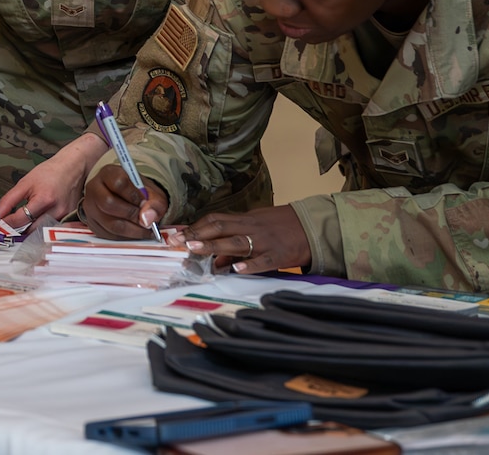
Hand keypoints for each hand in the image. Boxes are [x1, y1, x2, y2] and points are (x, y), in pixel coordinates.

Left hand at [0, 134, 105, 226]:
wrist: (72, 167)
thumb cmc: (50, 172)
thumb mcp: (26, 182)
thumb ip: (10, 199)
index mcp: (44, 199)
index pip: (21, 219)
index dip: (7, 222)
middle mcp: (56, 211)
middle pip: (31, 230)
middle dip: (18, 229)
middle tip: (9, 224)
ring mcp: (64, 216)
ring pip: (41, 231)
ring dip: (30, 228)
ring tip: (23, 220)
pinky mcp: (68, 219)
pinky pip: (50, 228)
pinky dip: (41, 226)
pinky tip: (37, 218)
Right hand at [81, 163, 167, 239]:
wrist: (126, 199)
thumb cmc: (137, 193)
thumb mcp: (152, 192)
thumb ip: (154, 203)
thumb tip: (148, 219)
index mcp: (108, 174)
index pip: (118, 183)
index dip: (134, 196)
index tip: (146, 203)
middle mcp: (94, 189)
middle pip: (109, 203)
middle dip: (132, 214)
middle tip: (146, 220)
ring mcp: (90, 208)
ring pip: (109, 223)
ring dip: (132, 230)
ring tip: (146, 230)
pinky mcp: (93, 224)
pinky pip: (109, 235)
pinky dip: (126, 237)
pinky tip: (136, 233)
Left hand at [184, 205, 310, 273]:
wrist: (312, 226)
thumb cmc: (281, 227)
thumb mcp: (256, 229)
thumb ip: (235, 242)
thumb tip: (215, 261)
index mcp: (245, 220)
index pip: (214, 220)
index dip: (194, 227)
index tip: (175, 234)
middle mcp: (251, 228)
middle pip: (220, 227)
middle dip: (196, 235)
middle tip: (176, 241)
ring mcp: (264, 241)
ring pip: (236, 241)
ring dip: (214, 245)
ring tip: (194, 249)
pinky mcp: (279, 255)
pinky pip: (263, 260)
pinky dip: (250, 264)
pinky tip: (237, 269)